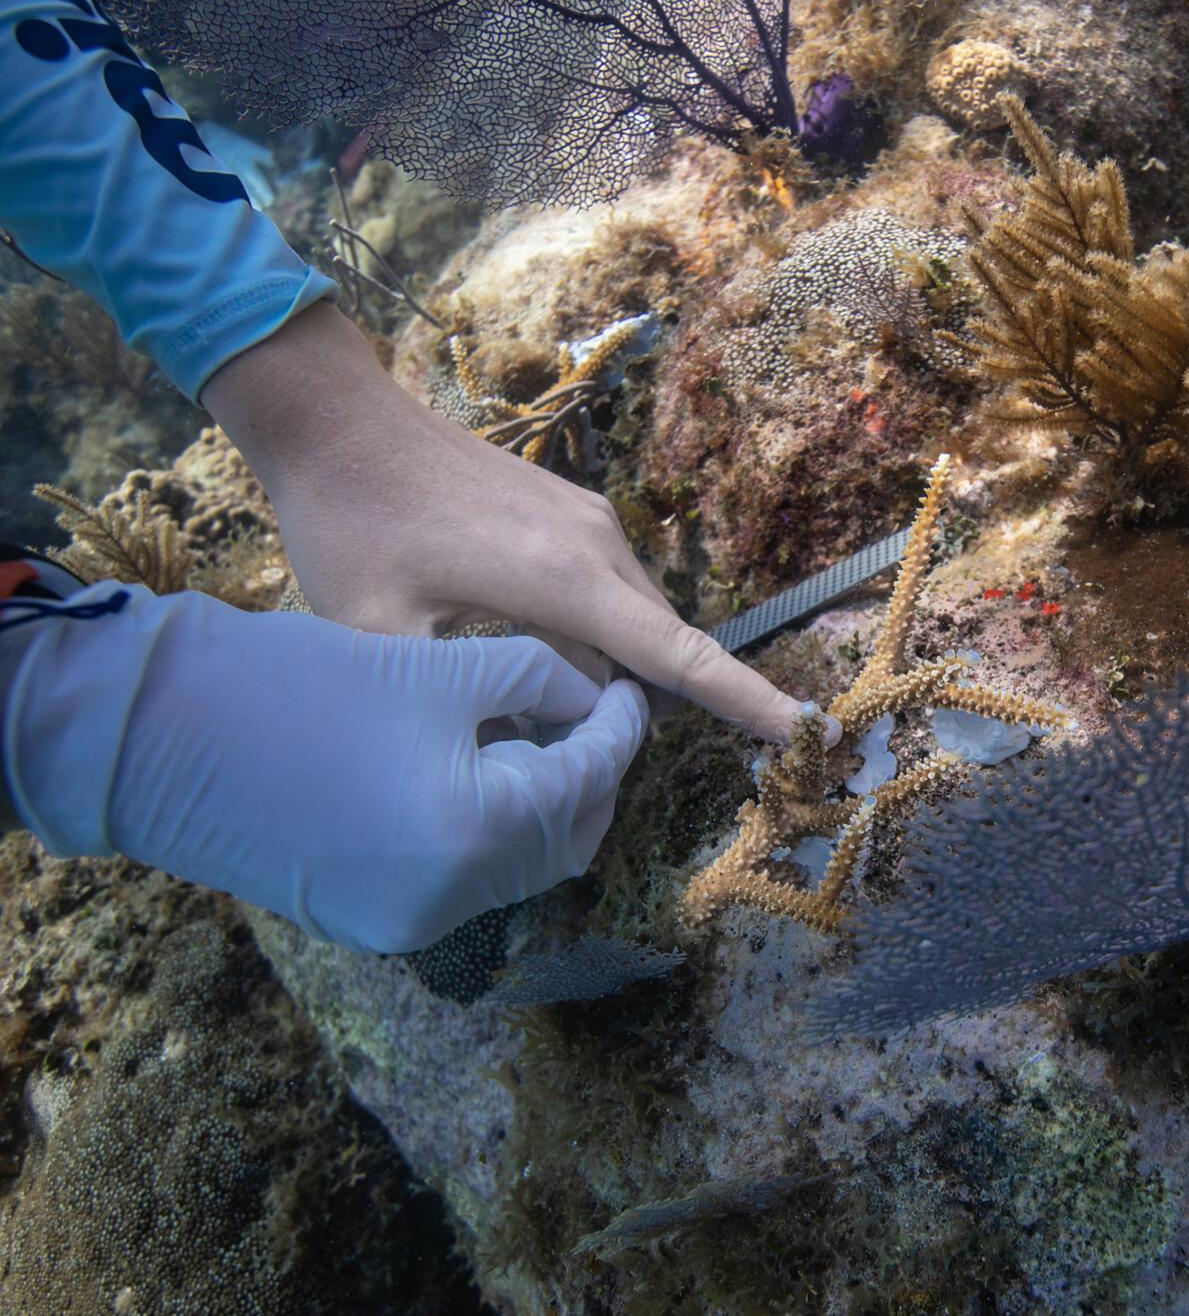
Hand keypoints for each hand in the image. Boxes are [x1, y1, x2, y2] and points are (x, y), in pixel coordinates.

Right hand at [4, 583, 648, 951]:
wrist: (159, 736)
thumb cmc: (298, 684)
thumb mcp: (440, 667)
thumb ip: (538, 678)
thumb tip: (591, 696)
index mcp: (480, 831)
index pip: (589, 778)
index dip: (620, 728)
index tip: (629, 690)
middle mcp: (454, 898)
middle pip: (566, 839)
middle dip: (590, 776)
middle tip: (592, 715)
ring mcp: (408, 921)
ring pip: (519, 869)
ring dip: (541, 808)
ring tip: (537, 739)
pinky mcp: (369, 921)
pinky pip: (464, 882)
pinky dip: (488, 835)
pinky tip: (477, 776)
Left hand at [201, 300, 802, 742]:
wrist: (342, 423)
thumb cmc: (357, 528)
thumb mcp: (384, 637)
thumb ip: (459, 701)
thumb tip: (517, 754)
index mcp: (566, 582)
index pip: (678, 656)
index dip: (743, 698)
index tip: (802, 727)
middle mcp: (599, 546)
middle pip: (652, 651)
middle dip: (625, 707)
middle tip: (553, 752)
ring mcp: (590, 521)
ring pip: (626, 621)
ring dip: (596, 667)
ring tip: (518, 697)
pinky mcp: (572, 509)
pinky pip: (604, 588)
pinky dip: (584, 631)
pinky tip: (513, 643)